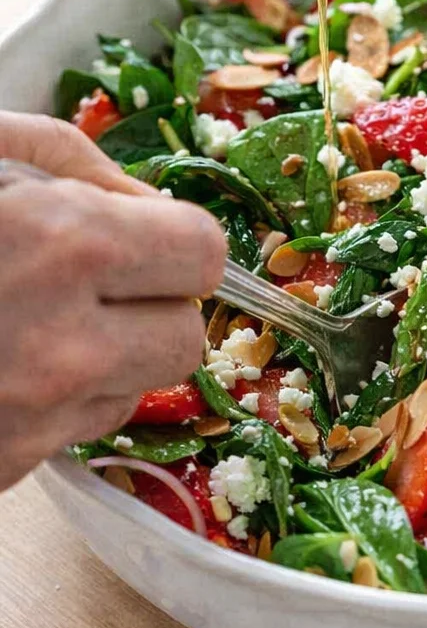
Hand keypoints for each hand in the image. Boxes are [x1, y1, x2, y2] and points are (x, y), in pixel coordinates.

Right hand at [0, 112, 225, 491]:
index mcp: (66, 242)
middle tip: (79, 286)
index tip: (138, 241)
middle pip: (185, 339)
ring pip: (133, 392)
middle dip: (147, 308)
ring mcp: (35, 418)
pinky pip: (73, 435)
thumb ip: (71, 159)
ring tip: (19, 323)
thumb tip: (145, 200)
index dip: (174, 243)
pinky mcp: (7, 467)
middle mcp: (66, 344)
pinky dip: (48, 403)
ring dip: (99, 360)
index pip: (206, 254)